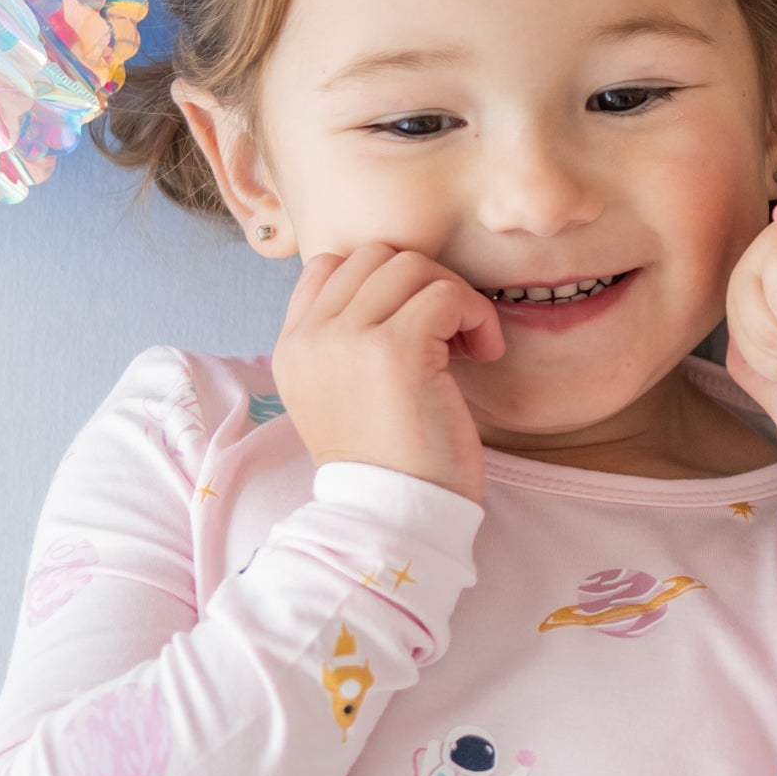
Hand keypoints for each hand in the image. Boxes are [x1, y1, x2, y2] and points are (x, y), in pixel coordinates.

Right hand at [271, 246, 502, 502]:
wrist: (391, 520)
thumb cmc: (390, 468)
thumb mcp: (345, 399)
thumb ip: (348, 345)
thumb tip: (397, 296)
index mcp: (293, 347)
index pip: (330, 266)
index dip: (386, 283)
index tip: (418, 327)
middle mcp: (312, 336)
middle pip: (376, 256)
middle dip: (424, 284)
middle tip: (450, 336)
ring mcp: (348, 338)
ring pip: (413, 266)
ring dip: (455, 298)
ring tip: (466, 348)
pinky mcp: (397, 348)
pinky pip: (448, 294)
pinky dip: (478, 316)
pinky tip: (484, 355)